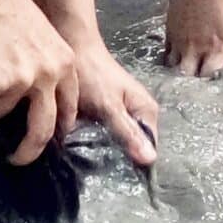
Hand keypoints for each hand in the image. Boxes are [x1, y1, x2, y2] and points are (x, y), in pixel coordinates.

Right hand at [0, 0, 76, 163]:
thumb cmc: (1, 7)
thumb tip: (28, 103)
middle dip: (28, 151)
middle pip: (42, 130)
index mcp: (64, 63)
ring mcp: (23, 82)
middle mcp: (49, 75)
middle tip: (17, 159)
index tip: (46, 141)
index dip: (55, 128)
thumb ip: (40, 68)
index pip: (67, 109)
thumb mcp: (38, 38)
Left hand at [67, 34, 161, 166]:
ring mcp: (121, 115)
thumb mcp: (109, 105)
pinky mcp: (104, 116)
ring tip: (84, 162)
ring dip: (101, 152)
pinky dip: (91, 142)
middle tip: (95, 170)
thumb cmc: (92, 73)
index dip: (133, 164)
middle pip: (132, 148)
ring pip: (115, 143)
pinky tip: (79, 149)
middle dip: (115, 159)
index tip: (114, 176)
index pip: (148, 149)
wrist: (71, 46)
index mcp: (147, 111)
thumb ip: (127, 131)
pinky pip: (102, 136)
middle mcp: (138, 115)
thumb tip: (150, 159)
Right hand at [164, 0, 222, 76]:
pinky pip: (167, 55)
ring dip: (182, 72)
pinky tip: (176, 59)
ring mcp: (182, 41)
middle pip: (192, 77)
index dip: (213, 78)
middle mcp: (199, 47)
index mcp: (219, 44)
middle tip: (198, 79)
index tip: (216, 78)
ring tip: (186, 73)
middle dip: (195, 81)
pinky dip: (171, 60)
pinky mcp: (170, 33)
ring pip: (176, 69)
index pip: (213, 74)